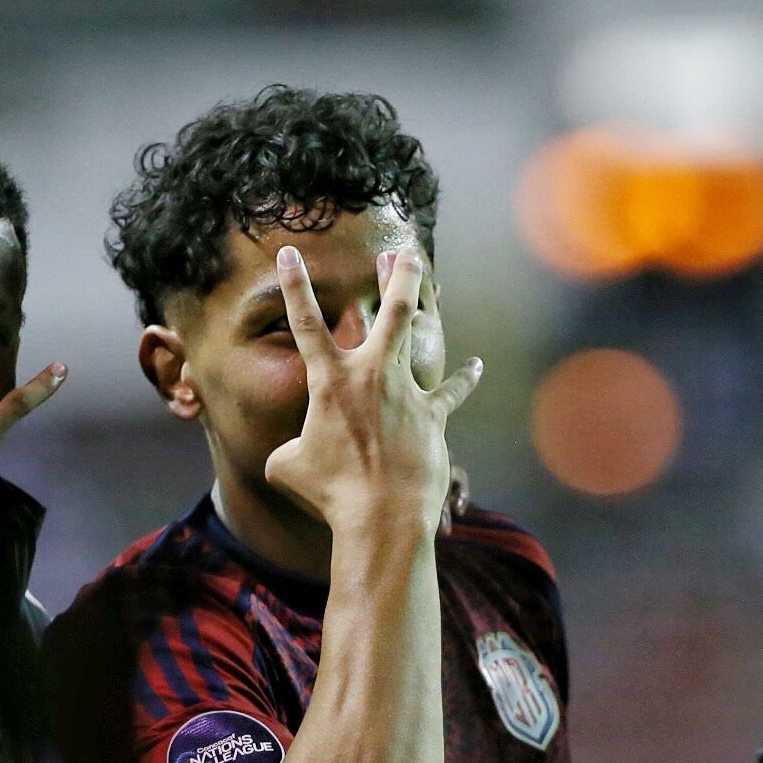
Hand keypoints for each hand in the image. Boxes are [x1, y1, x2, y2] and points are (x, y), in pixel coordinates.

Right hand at [262, 245, 482, 538]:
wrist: (381, 514)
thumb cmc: (331, 493)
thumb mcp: (289, 468)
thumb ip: (287, 451)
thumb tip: (287, 457)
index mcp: (330, 382)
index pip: (306, 324)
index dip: (295, 285)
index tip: (290, 253)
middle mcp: (370, 375)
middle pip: (388, 312)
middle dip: (397, 276)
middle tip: (403, 248)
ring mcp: (405, 391)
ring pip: (417, 336)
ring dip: (423, 304)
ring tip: (430, 277)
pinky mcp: (431, 415)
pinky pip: (450, 392)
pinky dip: (462, 381)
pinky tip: (475, 368)